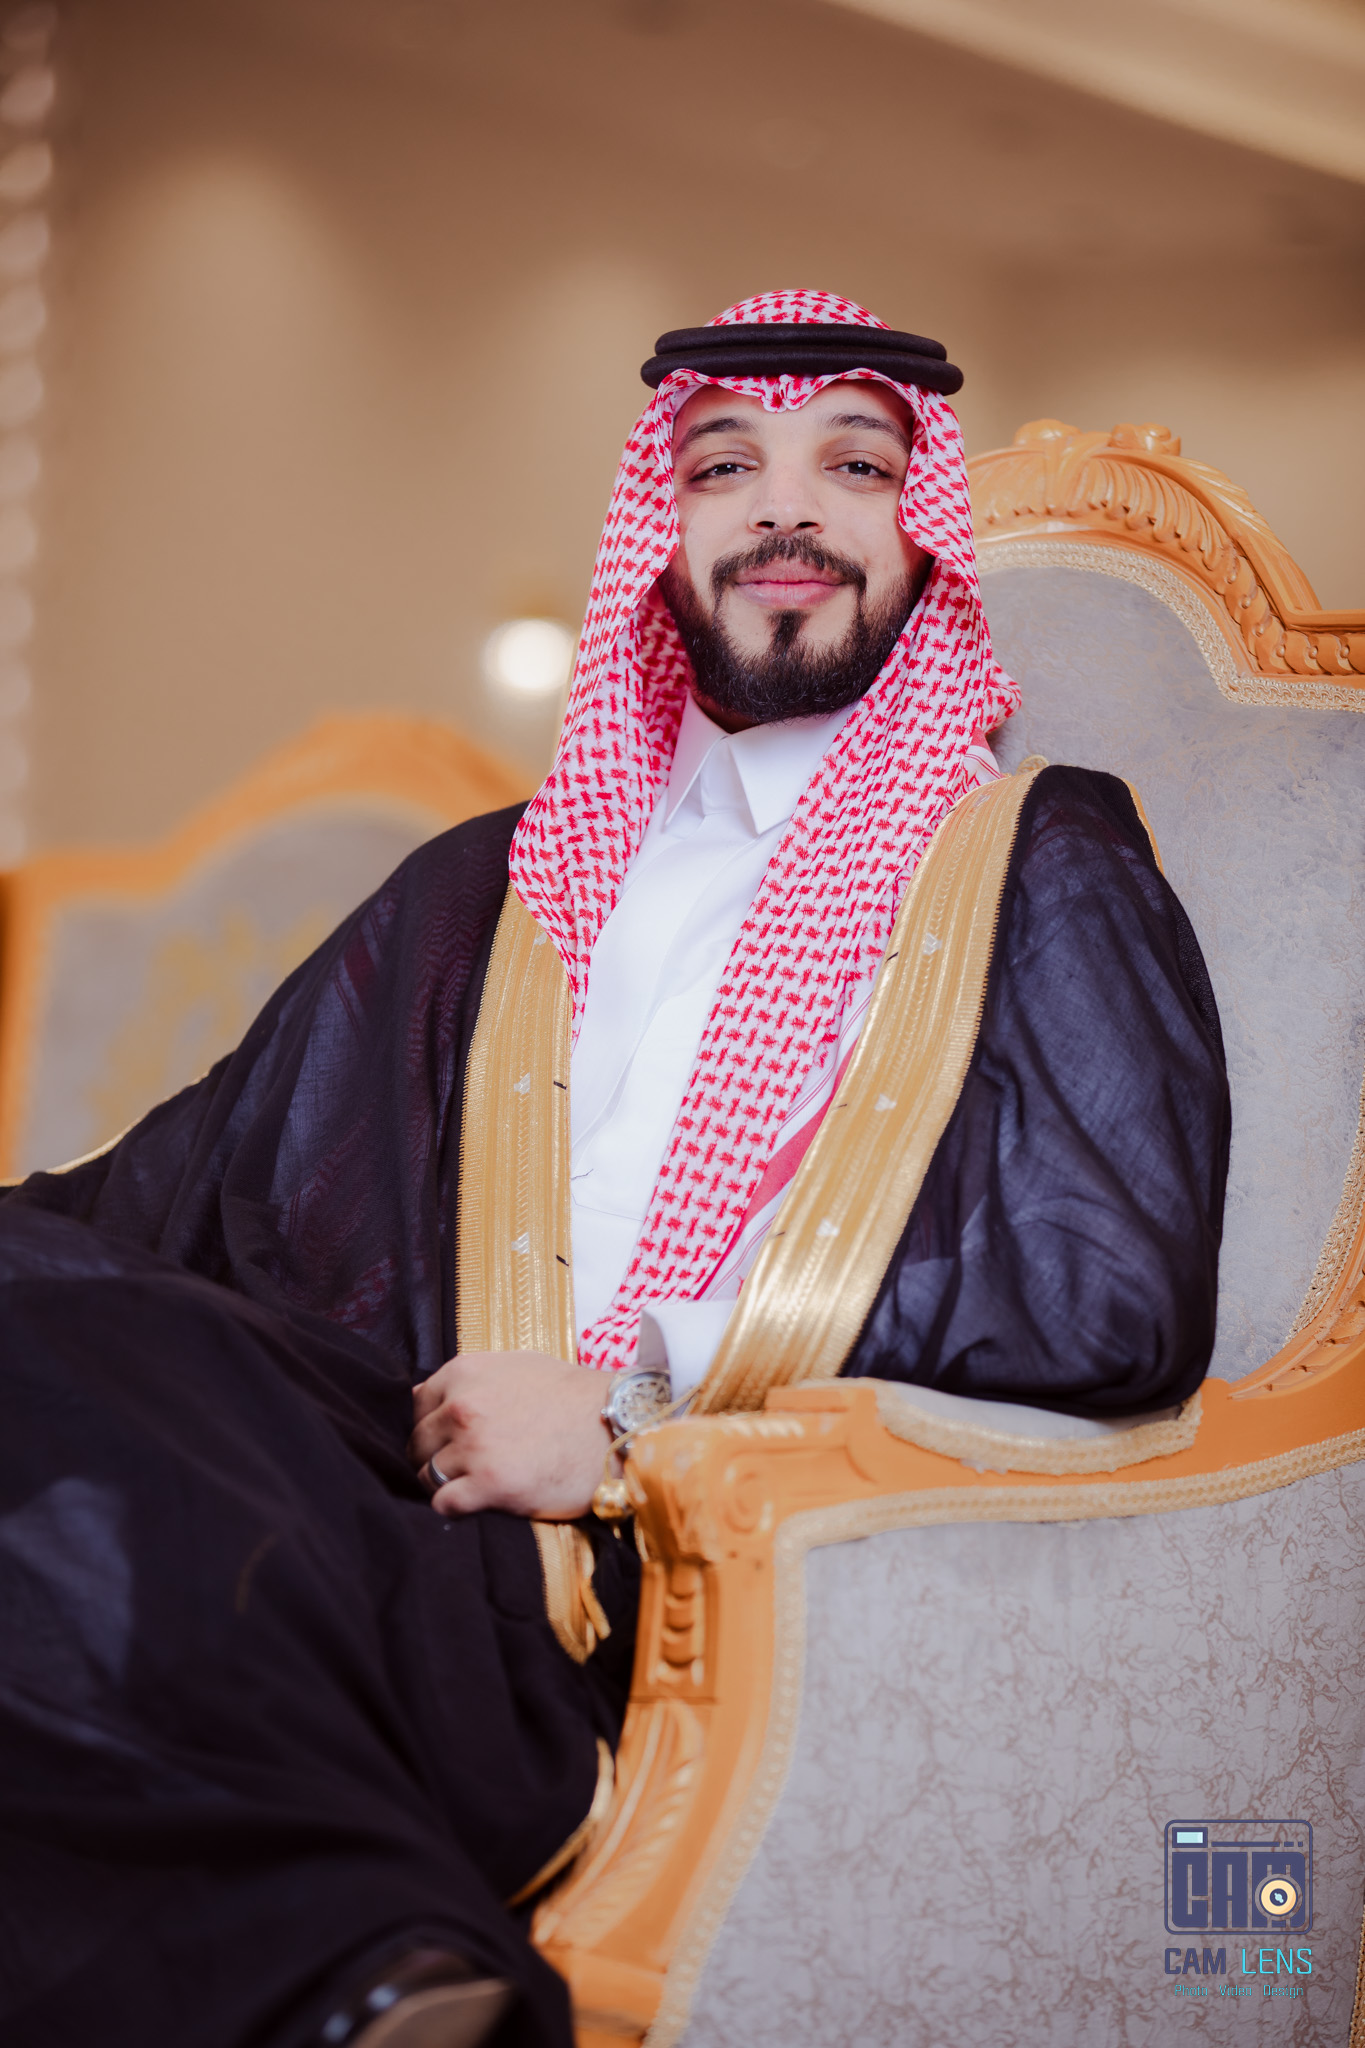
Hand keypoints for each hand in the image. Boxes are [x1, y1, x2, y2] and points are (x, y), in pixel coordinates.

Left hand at [408, 1350, 615, 1519]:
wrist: (614, 1426)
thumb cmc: (570, 1396)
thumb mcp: (515, 1366)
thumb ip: (472, 1381)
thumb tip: (437, 1400)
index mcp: (463, 1373)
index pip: (414, 1406)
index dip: (429, 1425)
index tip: (446, 1438)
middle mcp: (461, 1407)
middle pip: (416, 1443)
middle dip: (434, 1456)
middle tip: (464, 1465)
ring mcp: (473, 1447)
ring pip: (425, 1475)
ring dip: (445, 1483)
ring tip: (475, 1484)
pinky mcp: (489, 1486)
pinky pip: (443, 1504)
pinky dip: (455, 1507)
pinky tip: (479, 1501)